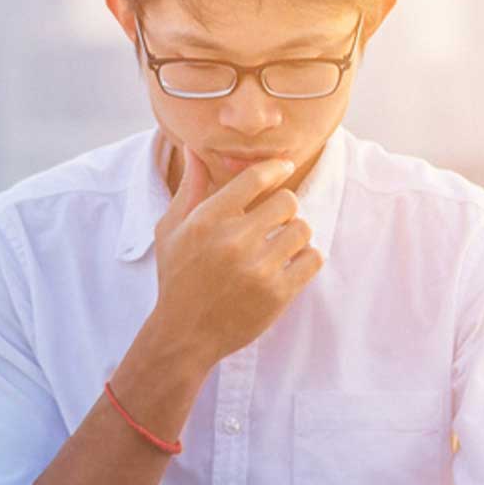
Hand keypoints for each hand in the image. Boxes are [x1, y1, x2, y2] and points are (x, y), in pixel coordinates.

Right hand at [132, 148, 320, 382]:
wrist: (183, 335)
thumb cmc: (177, 278)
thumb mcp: (171, 230)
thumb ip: (189, 189)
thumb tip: (195, 149)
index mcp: (208, 219)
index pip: (256, 178)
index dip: (275, 168)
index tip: (283, 168)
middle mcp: (234, 240)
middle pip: (287, 201)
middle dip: (283, 209)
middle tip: (273, 222)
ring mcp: (258, 268)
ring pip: (303, 229)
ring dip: (295, 235)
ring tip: (280, 245)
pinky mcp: (277, 294)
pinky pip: (312, 259)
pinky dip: (306, 259)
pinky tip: (289, 264)